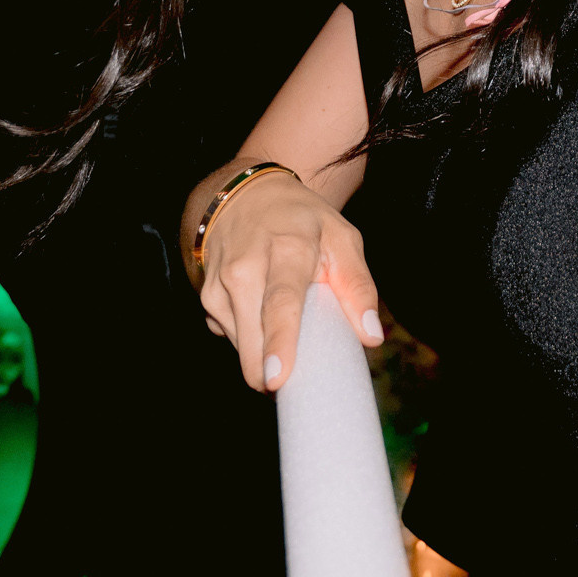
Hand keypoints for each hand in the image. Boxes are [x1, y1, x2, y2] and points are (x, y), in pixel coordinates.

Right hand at [194, 171, 384, 392]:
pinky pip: (233, 339)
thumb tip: (371, 336)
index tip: (277, 380)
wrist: (245, 196)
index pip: (281, 303)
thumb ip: (358, 286)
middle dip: (272, 373)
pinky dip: (253, 339)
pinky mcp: (206, 300)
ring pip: (243, 348)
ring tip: (287, 328)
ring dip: (266, 354)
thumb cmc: (302, 221)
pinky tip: (263, 315)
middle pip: (254, 337)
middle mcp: (245, 268)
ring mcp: (219, 286)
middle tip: (301, 379)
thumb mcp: (342, 239)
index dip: (279, 343)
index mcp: (286, 249)